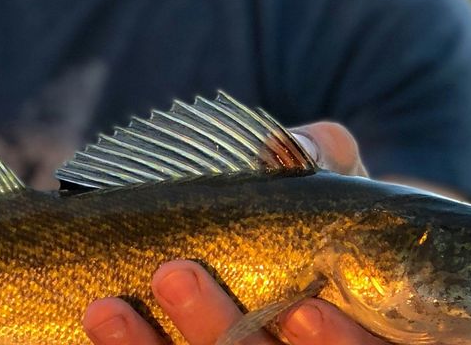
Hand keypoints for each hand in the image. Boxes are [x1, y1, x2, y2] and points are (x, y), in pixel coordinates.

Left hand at [81, 122, 387, 344]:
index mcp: (369, 335)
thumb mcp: (333, 192)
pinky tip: (101, 320)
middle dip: (222, 332)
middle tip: (175, 276)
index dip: (335, 343)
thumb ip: (328, 165)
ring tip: (107, 306)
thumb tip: (293, 145)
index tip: (303, 308)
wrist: (259, 256)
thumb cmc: (315, 227)